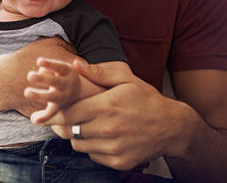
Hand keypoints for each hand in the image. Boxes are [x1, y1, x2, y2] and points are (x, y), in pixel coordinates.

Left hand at [7, 37, 77, 116]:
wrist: (80, 91)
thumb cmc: (63, 74)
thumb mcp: (62, 67)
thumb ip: (51, 67)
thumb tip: (41, 70)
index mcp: (68, 71)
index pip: (60, 67)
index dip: (50, 64)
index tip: (38, 61)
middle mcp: (67, 84)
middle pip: (56, 81)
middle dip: (43, 79)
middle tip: (29, 75)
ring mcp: (63, 96)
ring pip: (53, 97)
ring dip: (39, 95)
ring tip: (27, 92)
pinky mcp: (59, 106)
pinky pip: (52, 112)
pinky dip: (44, 117)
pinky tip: (34, 119)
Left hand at [42, 61, 188, 170]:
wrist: (172, 127)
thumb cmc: (147, 99)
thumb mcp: (126, 79)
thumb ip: (100, 72)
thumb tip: (76, 65)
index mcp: (107, 106)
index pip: (69, 113)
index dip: (58, 111)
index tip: (55, 109)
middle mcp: (109, 129)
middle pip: (70, 131)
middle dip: (65, 124)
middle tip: (66, 118)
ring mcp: (114, 148)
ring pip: (79, 145)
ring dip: (78, 136)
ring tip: (86, 125)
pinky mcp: (119, 162)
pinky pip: (93, 156)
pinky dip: (93, 148)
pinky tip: (101, 137)